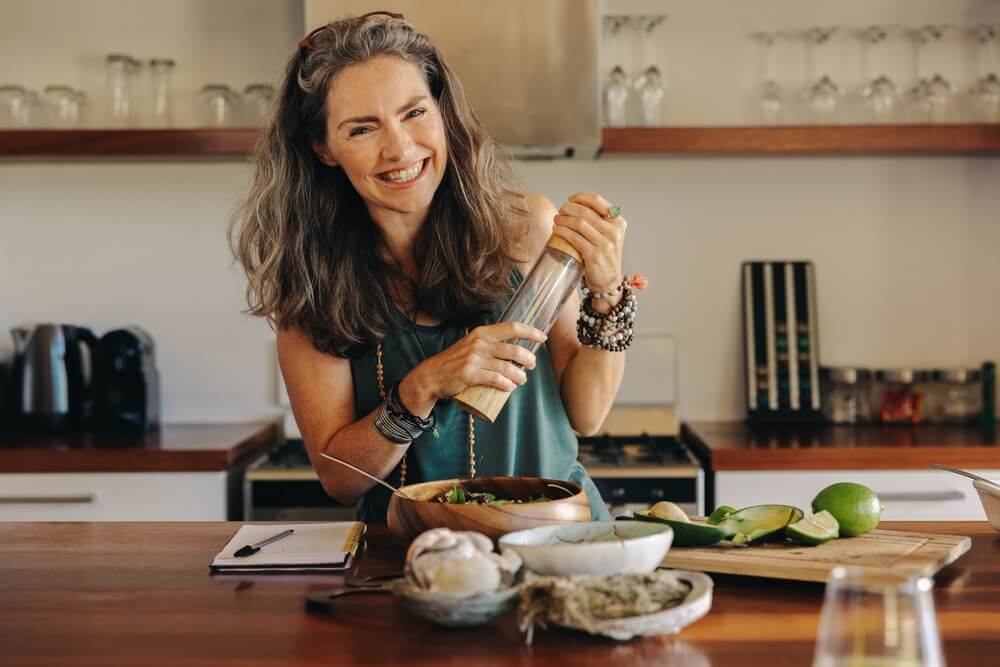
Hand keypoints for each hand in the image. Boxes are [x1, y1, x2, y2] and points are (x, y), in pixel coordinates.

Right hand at [397, 322, 546, 414]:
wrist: (432, 375)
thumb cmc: (456, 361)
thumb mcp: (472, 344)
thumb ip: (490, 343)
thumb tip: (515, 351)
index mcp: (482, 332)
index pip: (512, 328)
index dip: (530, 332)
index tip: (543, 337)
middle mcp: (479, 343)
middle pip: (514, 350)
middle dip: (529, 359)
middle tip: (531, 366)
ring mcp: (474, 359)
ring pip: (507, 367)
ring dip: (520, 376)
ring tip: (522, 380)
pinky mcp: (470, 374)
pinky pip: (495, 379)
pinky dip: (506, 385)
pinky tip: (510, 387)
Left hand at [551, 192, 626, 295]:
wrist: (609, 281)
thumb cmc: (604, 256)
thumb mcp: (609, 235)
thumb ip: (598, 220)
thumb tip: (574, 206)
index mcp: (618, 222)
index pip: (597, 200)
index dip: (580, 197)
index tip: (570, 199)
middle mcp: (614, 231)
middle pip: (585, 211)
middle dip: (568, 208)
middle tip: (560, 211)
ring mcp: (605, 244)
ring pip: (579, 224)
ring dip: (563, 219)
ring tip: (557, 219)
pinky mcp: (595, 255)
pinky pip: (574, 238)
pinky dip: (563, 231)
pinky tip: (557, 230)